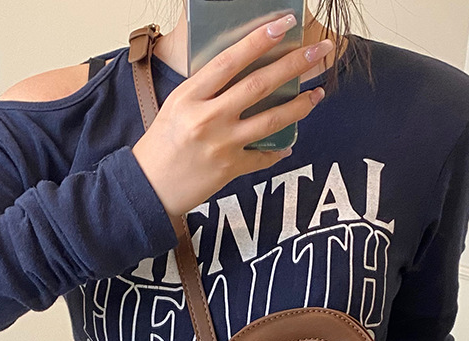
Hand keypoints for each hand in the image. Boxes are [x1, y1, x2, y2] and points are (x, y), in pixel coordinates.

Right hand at [132, 15, 328, 220]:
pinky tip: (290, 143)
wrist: (150, 187)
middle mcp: (208, 118)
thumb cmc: (161, 144)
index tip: (284, 25)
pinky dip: (278, 150)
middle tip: (318, 51)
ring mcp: (222, 145)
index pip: (230, 61)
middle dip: (294, 64)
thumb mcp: (176, 105)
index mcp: (190, 96)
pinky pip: (263, 157)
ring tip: (318, 93)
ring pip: (271, 120)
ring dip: (300, 105)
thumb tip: (241, 70)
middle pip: (259, 85)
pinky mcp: (230, 169)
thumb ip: (206, 89)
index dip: (259, 40)